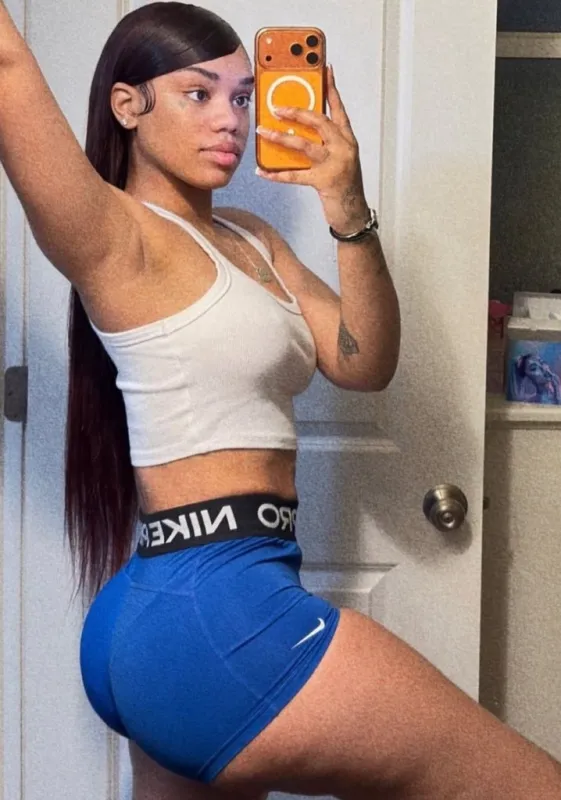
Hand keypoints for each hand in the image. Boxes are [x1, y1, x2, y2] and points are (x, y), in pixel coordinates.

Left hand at [255, 65, 369, 233]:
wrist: (354, 213)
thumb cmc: (344, 185)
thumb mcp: (339, 159)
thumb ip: (325, 144)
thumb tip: (296, 132)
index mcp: (347, 139)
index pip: (339, 109)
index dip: (331, 88)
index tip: (325, 70)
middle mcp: (344, 148)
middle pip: (319, 122)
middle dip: (297, 112)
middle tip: (277, 107)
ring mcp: (335, 164)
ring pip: (305, 145)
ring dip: (281, 138)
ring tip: (264, 132)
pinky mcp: (324, 182)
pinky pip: (295, 175)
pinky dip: (276, 174)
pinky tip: (262, 171)